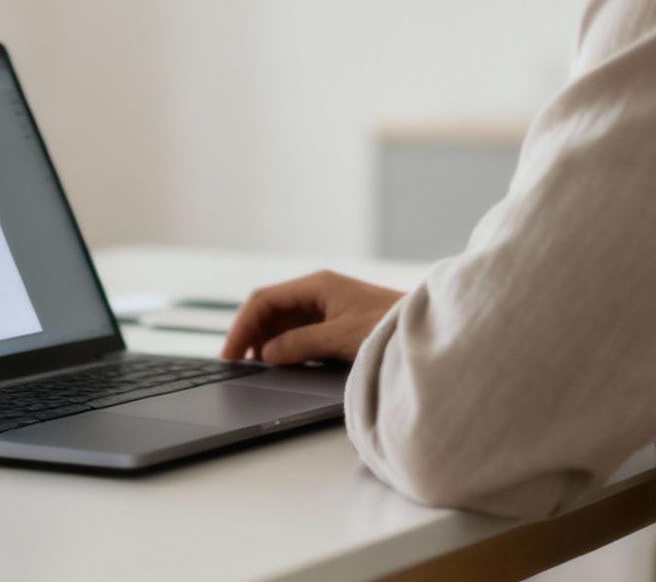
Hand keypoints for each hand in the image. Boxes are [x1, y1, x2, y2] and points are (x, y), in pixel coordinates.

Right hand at [220, 270, 405, 365]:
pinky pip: (297, 333)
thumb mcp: (341, 337)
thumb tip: (266, 355)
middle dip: (249, 336)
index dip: (241, 328)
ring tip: (252, 370)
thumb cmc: (390, 327)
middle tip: (234, 367)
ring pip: (281, 323)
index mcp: (317, 285)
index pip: (263, 300)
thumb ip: (300, 344)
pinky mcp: (334, 324)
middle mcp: (318, 292)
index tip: (228, 355)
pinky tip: (278, 366)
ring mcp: (326, 308)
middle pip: (269, 311)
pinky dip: (283, 348)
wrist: (427, 332)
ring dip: (264, 343)